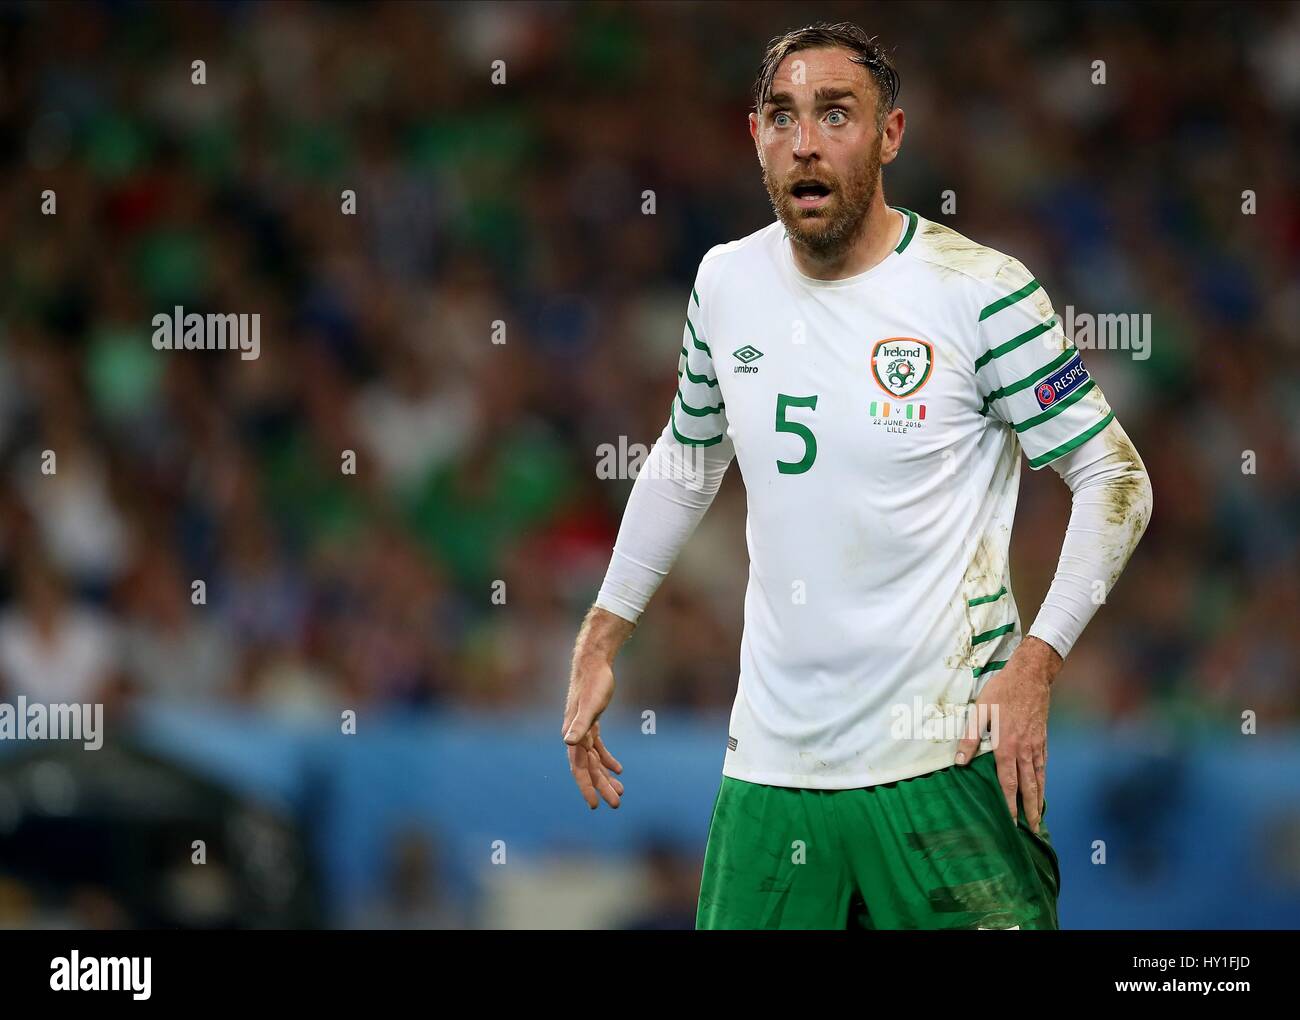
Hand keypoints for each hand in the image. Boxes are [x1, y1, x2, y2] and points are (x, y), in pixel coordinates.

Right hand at [562, 656, 623, 809]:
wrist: (593, 663)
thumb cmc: (593, 683)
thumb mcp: (590, 705)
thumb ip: (580, 725)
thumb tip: (568, 742)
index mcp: (572, 736)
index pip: (578, 769)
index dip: (587, 788)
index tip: (596, 805)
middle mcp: (574, 736)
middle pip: (588, 768)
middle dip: (602, 787)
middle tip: (617, 803)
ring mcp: (583, 731)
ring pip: (593, 761)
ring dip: (605, 776)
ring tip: (620, 792)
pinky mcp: (591, 724)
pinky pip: (598, 748)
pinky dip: (607, 760)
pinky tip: (619, 770)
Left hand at [955, 636, 1060, 832]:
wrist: (1031, 675)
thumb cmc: (1001, 691)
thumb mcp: (979, 711)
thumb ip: (970, 738)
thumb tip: (960, 762)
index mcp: (1006, 746)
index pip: (1008, 783)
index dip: (1009, 805)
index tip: (1009, 823)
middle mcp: (1024, 750)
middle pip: (1028, 787)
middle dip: (1029, 810)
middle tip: (1032, 831)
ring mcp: (1036, 745)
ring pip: (1039, 779)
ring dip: (1038, 800)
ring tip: (1038, 818)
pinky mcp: (1043, 739)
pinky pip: (1044, 765)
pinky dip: (1043, 780)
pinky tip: (1042, 789)